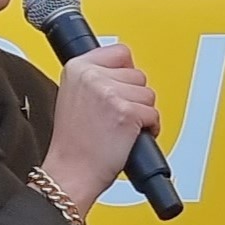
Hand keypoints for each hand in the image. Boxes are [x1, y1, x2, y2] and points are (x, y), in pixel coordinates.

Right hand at [42, 44, 158, 210]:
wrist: (70, 172)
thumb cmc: (73, 144)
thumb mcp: (73, 96)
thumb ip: (95, 78)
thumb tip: (124, 72)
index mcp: (77, 67)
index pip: (120, 52)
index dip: (125, 73)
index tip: (119, 87)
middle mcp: (92, 76)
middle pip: (138, 74)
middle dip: (133, 97)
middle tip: (115, 116)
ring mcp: (109, 93)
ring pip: (148, 94)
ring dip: (142, 113)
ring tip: (120, 128)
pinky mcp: (126, 112)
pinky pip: (154, 114)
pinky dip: (149, 128)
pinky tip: (130, 137)